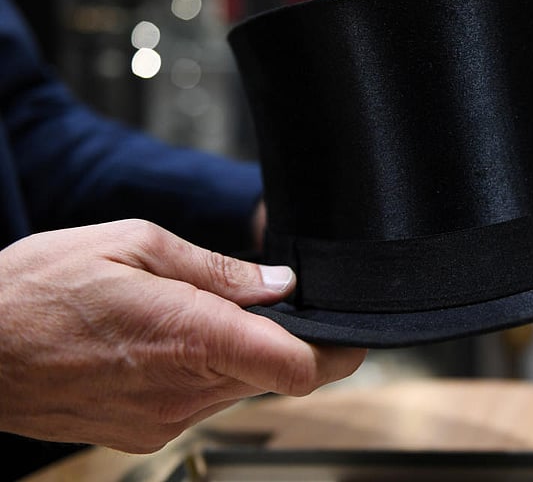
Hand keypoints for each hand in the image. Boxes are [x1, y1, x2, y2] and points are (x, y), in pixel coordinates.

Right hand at [0, 220, 365, 452]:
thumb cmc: (39, 290)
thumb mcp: (134, 244)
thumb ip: (218, 270)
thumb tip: (278, 286)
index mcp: (192, 336)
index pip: (297, 367)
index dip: (335, 353)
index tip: (347, 337)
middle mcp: (184, 390)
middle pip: (276, 378)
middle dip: (284, 345)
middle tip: (262, 307)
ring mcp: (163, 419)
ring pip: (237, 390)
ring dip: (238, 357)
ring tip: (190, 317)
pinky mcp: (142, 435)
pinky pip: (198, 404)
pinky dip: (200, 375)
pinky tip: (162, 345)